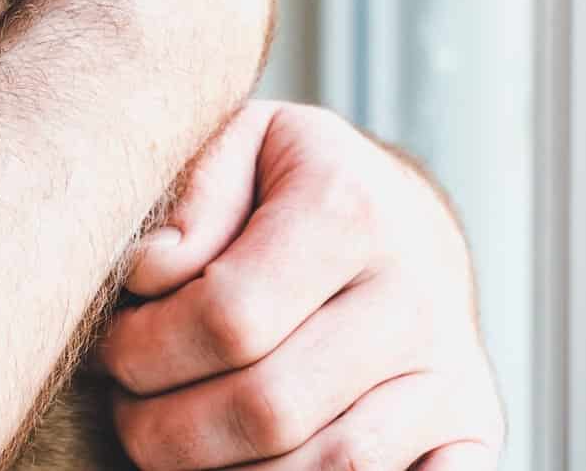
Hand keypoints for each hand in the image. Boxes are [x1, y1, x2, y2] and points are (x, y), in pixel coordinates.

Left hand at [97, 101, 505, 469]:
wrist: (403, 217)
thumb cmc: (290, 184)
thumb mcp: (234, 147)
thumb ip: (187, 199)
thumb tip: (152, 272)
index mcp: (348, 209)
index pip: (227, 316)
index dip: (144, 349)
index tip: (113, 346)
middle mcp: (414, 295)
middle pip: (267, 408)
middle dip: (166, 427)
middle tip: (130, 407)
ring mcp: (451, 371)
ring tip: (176, 437)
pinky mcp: (473, 428)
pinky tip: (256, 468)